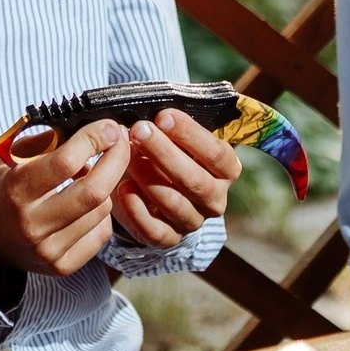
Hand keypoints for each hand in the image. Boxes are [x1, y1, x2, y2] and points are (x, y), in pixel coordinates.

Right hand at [0, 119, 132, 278]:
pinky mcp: (61, 266)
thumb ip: (49, 141)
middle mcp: (31, 225)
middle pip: (93, 192)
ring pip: (102, 210)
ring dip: (105, 186)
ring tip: (88, 175)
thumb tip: (96, 130)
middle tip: (119, 141)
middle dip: (116, 159)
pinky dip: (100, 213)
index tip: (108, 127)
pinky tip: (85, 204)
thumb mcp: (10, 155)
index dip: (94, 139)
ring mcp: (47, 251)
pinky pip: (101, 233)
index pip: (65, 163)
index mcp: (14, 191)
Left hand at [111, 108, 242, 246]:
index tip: (163, 116)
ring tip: (127, 156)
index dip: (189, 134)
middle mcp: (215, 199)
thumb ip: (173, 128)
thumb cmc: (170, 153)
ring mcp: (193, 221)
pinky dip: (136, 209)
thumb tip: (152, 113)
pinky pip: (154, 229)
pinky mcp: (169, 238)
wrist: (156, 189)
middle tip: (139, 131)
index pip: (216, 153)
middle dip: (164, 153)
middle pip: (195, 180)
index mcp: (226, 170)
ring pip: (174, 203)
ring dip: (148, 177)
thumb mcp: (178, 138)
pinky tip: (123, 187)